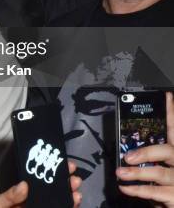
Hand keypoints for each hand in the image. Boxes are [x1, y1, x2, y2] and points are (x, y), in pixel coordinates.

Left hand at [0, 162, 81, 207]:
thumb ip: (8, 197)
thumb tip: (24, 184)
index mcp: (20, 198)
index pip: (38, 185)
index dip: (51, 175)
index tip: (62, 166)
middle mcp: (31, 205)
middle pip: (51, 195)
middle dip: (64, 187)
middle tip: (74, 179)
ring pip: (57, 206)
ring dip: (68, 200)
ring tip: (76, 194)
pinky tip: (72, 205)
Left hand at [117, 92, 173, 206]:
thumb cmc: (169, 184)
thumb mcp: (162, 166)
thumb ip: (152, 157)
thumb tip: (129, 150)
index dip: (171, 113)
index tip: (167, 96)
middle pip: (168, 151)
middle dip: (147, 152)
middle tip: (128, 156)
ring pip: (159, 172)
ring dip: (137, 173)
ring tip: (120, 173)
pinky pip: (156, 192)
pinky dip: (138, 190)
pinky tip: (125, 188)